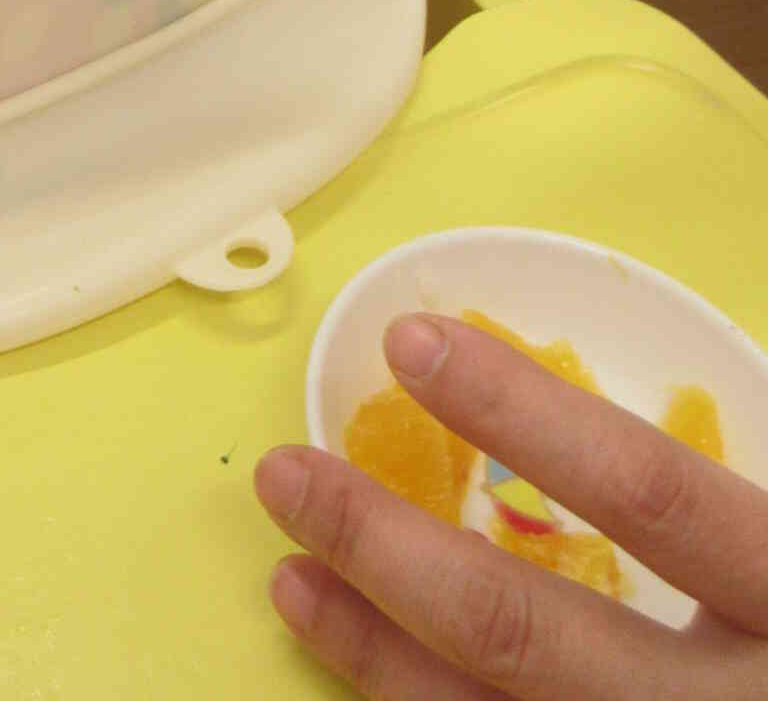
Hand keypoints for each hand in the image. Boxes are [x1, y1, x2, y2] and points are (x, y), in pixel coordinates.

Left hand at [254, 313, 767, 698]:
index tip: (411, 340)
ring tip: (289, 577)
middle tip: (284, 475)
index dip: (523, 415)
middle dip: (385, 550)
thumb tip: (587, 417)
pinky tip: (370, 686)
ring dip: (374, 660)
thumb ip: (736, 498)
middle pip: (528, 637)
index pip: (649, 496)